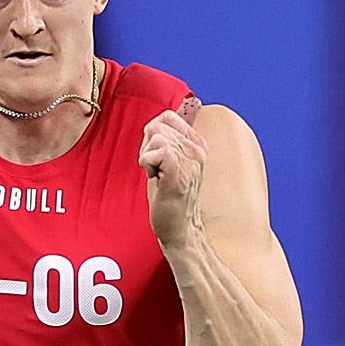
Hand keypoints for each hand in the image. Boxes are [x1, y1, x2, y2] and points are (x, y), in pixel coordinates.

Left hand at [139, 106, 206, 247]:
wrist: (179, 229)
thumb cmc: (170, 198)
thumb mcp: (171, 161)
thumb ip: (168, 139)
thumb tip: (161, 117)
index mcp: (197, 143)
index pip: (167, 117)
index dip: (152, 134)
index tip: (157, 157)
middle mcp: (197, 149)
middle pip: (156, 126)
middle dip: (147, 147)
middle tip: (156, 169)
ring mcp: (190, 160)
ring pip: (154, 137)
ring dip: (147, 158)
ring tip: (158, 175)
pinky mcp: (179, 173)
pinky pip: (155, 152)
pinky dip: (147, 164)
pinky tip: (156, 179)